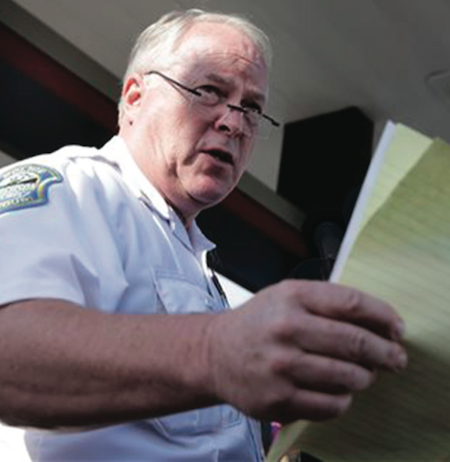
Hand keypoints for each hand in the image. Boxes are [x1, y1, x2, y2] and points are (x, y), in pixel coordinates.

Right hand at [207, 280, 406, 422]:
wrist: (215, 352)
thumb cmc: (257, 322)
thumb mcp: (285, 295)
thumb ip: (326, 301)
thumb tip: (377, 321)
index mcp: (291, 297)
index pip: (352, 304)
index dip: (383, 317)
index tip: (397, 329)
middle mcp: (286, 329)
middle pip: (356, 343)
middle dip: (386, 353)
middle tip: (395, 358)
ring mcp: (281, 367)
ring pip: (348, 377)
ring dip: (366, 377)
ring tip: (364, 374)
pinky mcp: (278, 399)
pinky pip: (331, 405)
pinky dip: (344, 399)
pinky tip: (339, 390)